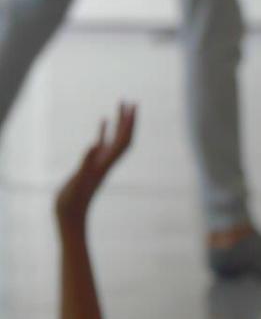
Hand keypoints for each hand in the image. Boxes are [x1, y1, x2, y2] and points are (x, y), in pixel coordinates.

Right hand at [55, 103, 135, 228]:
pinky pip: (101, 144)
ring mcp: (100, 163)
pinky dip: (104, 131)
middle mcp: (107, 161)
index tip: (133, 107)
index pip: (123, 140)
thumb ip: (86, 163)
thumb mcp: (77, 181)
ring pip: (114, 138)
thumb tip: (95, 145)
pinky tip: (104, 121)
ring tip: (121, 105)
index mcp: (106, 163)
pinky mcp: (91, 165)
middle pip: (124, 137)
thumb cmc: (72, 202)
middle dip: (128, 119)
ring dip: (119, 122)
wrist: (70, 217)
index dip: (129, 124)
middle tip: (130, 101)